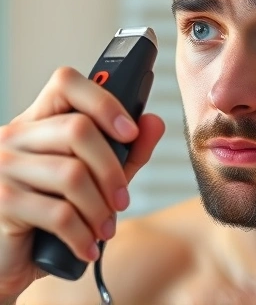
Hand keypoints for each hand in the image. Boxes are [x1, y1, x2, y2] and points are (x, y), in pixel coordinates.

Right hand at [0, 67, 164, 297]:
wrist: (8, 258)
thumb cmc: (53, 214)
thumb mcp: (98, 179)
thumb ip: (127, 152)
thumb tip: (154, 122)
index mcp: (39, 121)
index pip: (67, 83)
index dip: (104, 102)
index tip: (130, 131)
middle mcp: (17, 135)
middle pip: (78, 129)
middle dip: (112, 170)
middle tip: (122, 199)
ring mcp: (4, 165)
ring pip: (72, 174)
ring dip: (100, 208)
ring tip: (105, 228)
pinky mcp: (3, 200)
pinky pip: (59, 213)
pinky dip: (83, 234)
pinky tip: (88, 246)